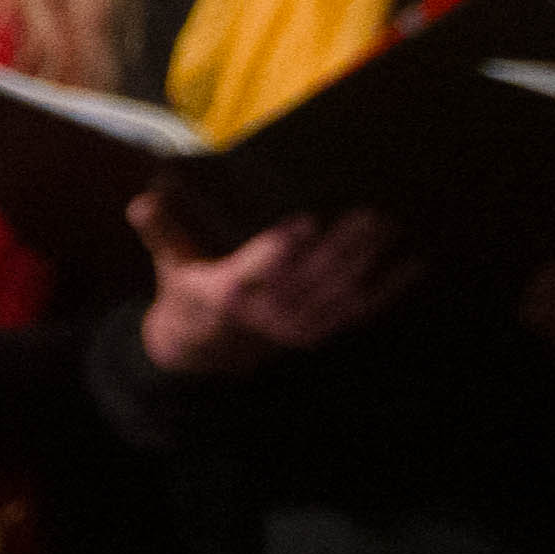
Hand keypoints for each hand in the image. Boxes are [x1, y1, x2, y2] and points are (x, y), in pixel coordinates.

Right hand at [132, 195, 405, 375]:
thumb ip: (162, 230)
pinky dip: (389, 290)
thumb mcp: (171, 264)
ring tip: (388, 225)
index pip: (255, 269)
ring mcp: (297, 325)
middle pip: (309, 278)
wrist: (202, 353)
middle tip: (367, 212)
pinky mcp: (319, 330)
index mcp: (227, 293)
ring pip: (338, 291)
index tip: (304, 222)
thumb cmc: (190, 295)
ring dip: (367, 261)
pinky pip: (359, 311)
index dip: (280, 248)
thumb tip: (141, 201)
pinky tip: (413, 265)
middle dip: (342, 246)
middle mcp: (266, 313)